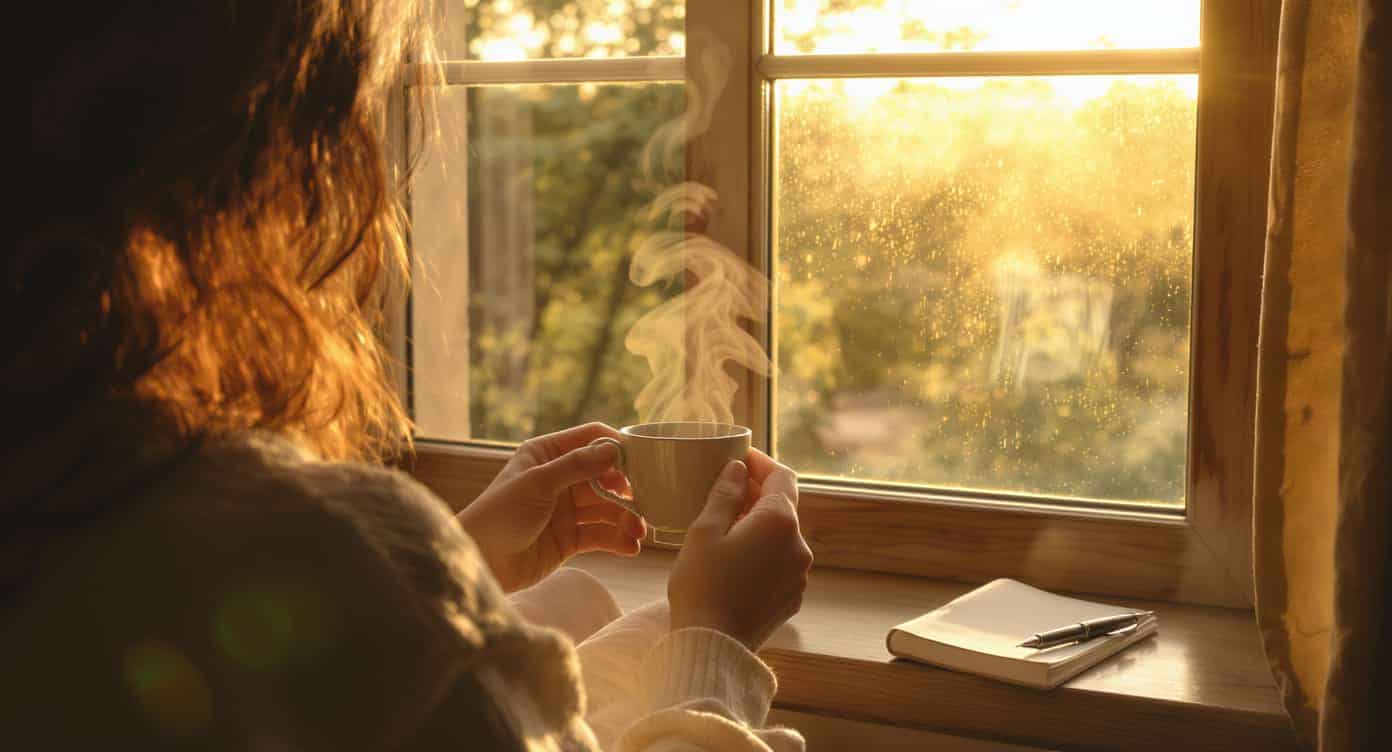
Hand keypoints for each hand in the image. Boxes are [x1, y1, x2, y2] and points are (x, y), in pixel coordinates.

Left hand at [458, 423, 645, 592]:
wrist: (481, 561)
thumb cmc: (499, 514)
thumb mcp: (537, 483)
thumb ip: (577, 466)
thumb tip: (614, 449)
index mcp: (547, 454)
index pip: (590, 439)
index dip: (616, 446)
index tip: (642, 459)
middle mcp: (559, 478)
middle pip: (604, 476)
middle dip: (626, 490)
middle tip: (645, 501)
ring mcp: (566, 510)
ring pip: (606, 509)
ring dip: (626, 518)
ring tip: (640, 532)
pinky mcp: (569, 538)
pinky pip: (600, 535)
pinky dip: (617, 539)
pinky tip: (631, 547)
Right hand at [666, 449, 811, 650]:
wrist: (713, 644)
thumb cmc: (702, 585)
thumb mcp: (705, 531)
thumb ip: (725, 493)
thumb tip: (738, 469)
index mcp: (779, 522)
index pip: (781, 476)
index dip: (760, 463)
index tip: (739, 459)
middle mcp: (798, 545)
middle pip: (783, 506)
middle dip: (756, 495)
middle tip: (725, 492)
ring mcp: (800, 573)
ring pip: (782, 535)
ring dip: (759, 525)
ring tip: (725, 529)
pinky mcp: (793, 596)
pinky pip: (781, 562)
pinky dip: (763, 552)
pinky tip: (735, 561)